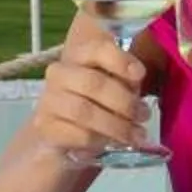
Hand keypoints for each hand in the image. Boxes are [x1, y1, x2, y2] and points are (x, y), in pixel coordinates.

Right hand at [27, 13, 152, 157]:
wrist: (64, 128)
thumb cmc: (97, 99)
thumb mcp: (115, 82)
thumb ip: (126, 78)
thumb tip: (138, 80)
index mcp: (78, 54)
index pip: (96, 49)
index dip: (120, 60)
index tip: (140, 75)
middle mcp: (59, 73)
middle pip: (93, 83)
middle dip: (124, 101)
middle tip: (144, 114)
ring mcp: (49, 100)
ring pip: (85, 111)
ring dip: (116, 125)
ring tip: (136, 135)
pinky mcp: (47, 126)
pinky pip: (78, 134)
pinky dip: (100, 140)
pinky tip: (113, 143)